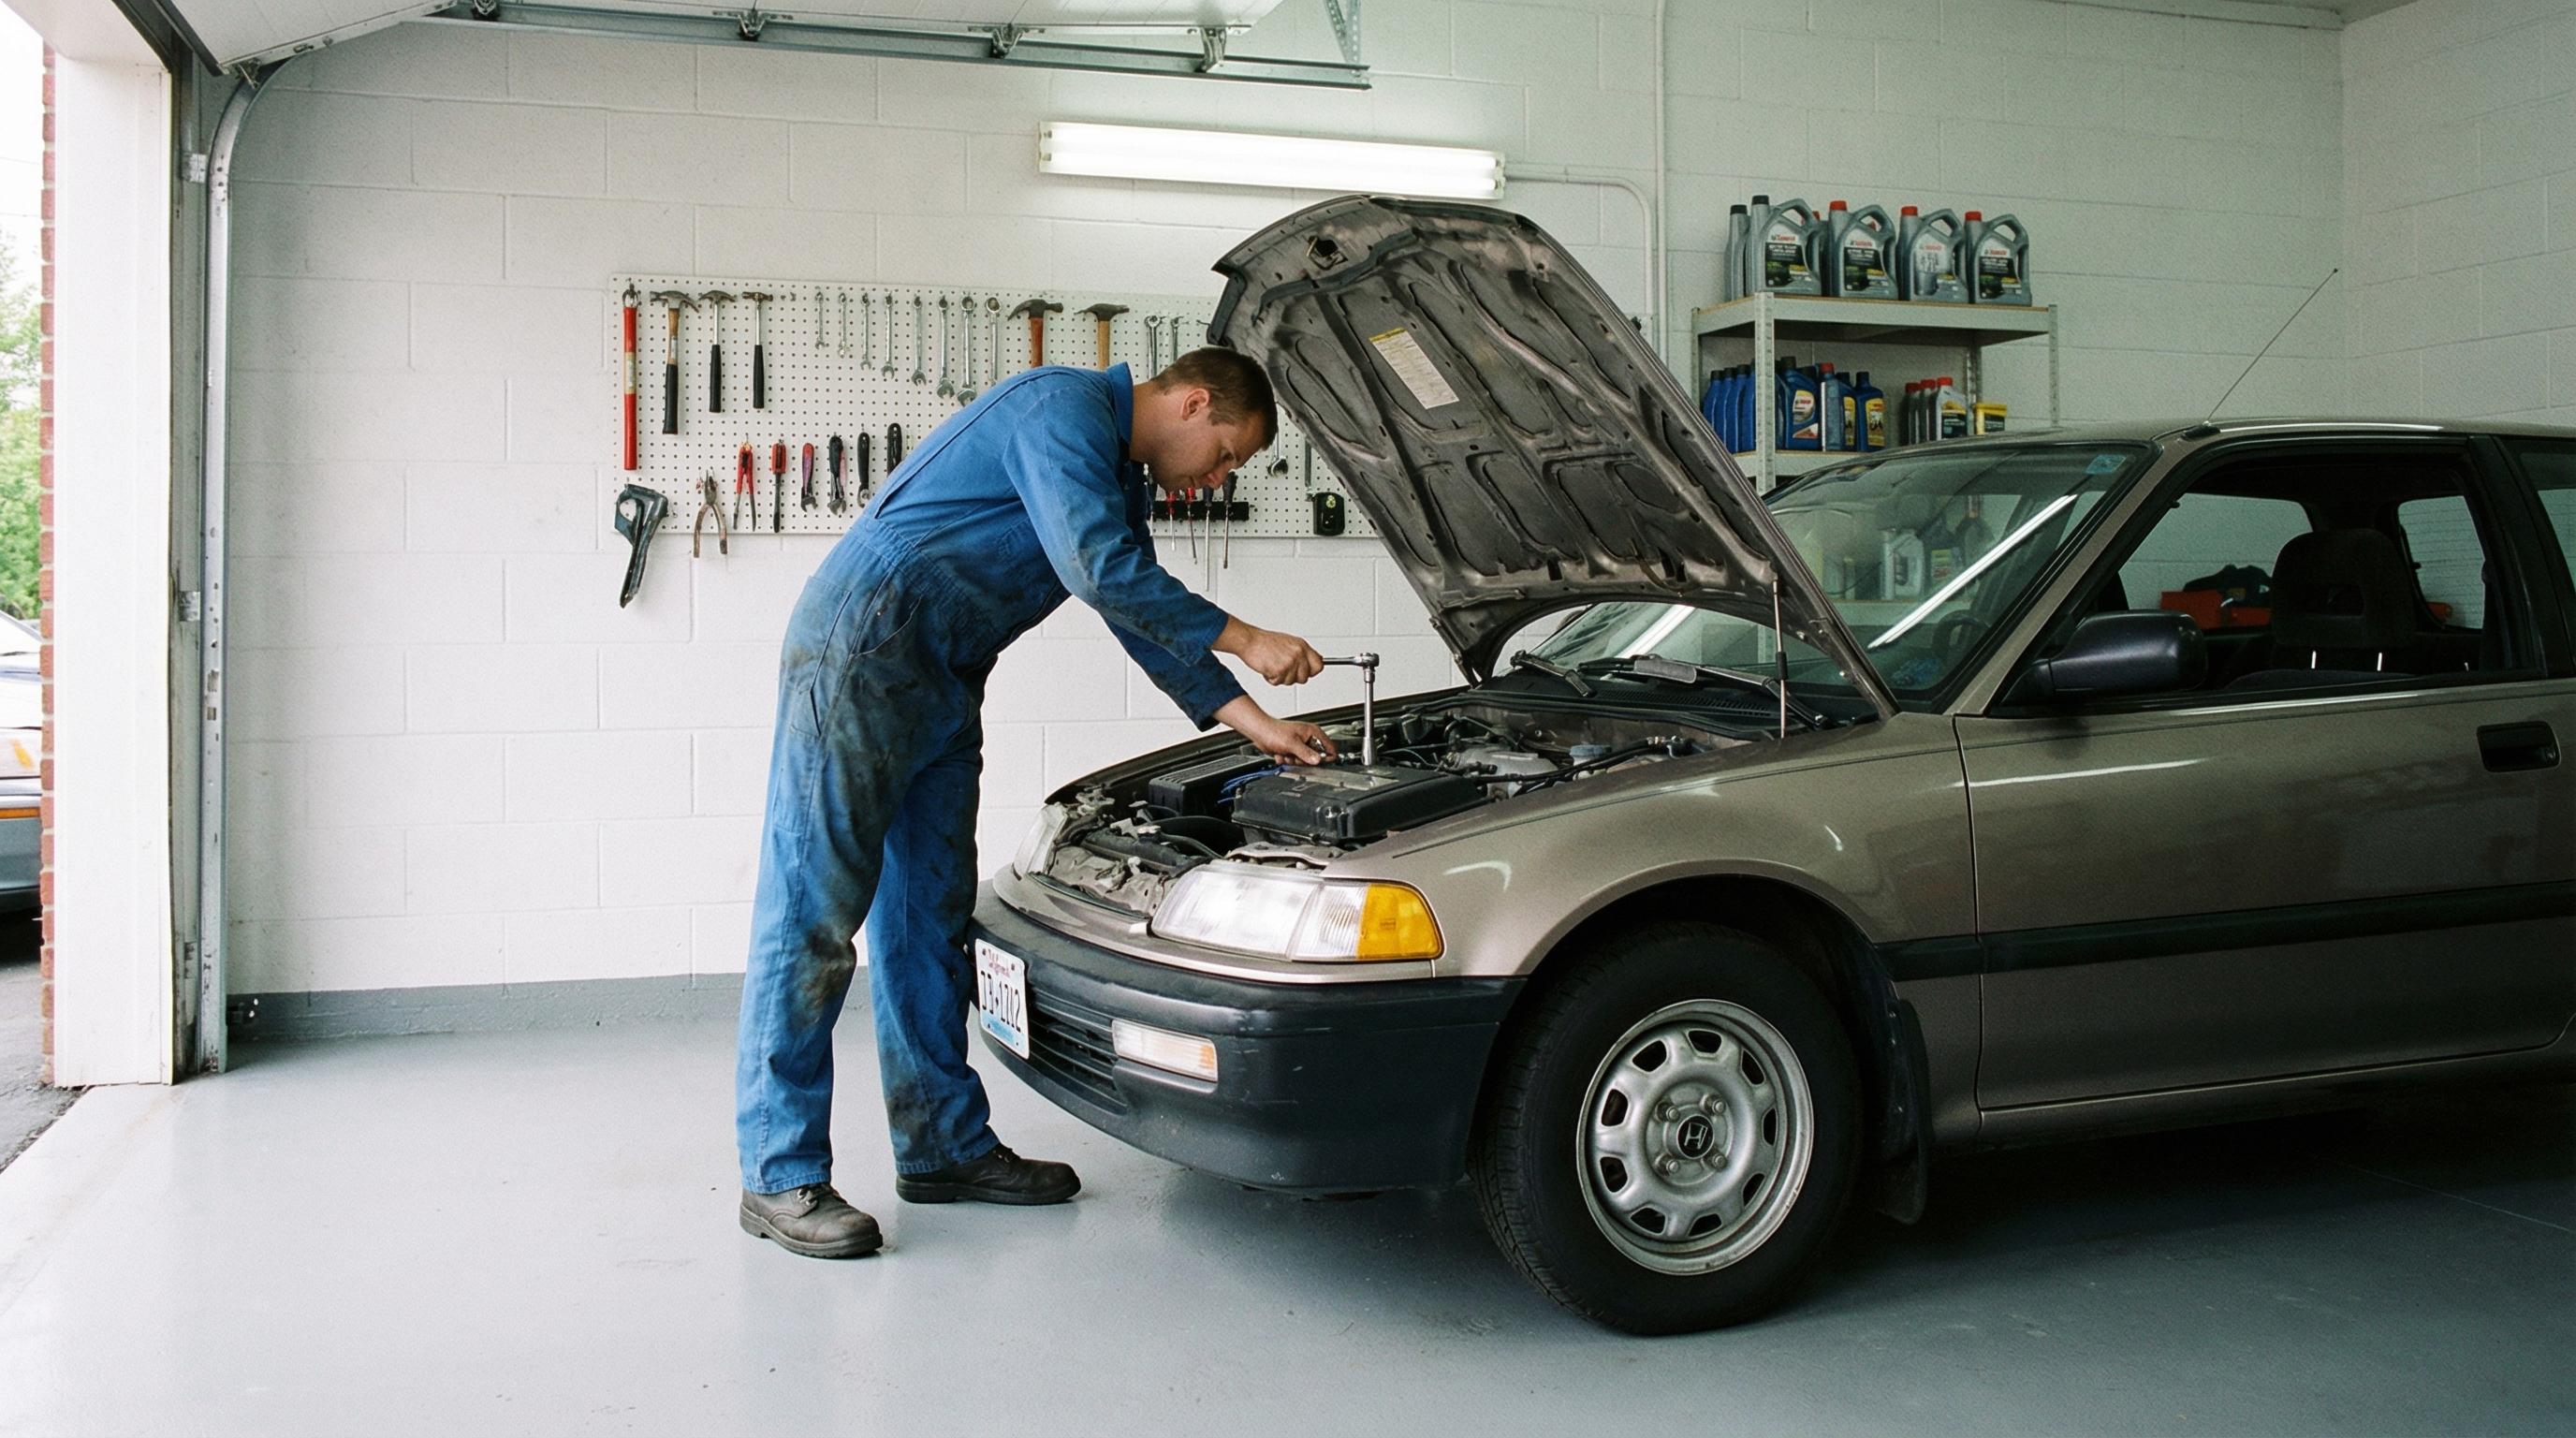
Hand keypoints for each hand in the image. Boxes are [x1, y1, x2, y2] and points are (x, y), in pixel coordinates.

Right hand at [1215, 616, 1325, 686]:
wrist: (1249, 641)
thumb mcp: (1289, 643)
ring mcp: (1290, 662)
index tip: (1305, 672)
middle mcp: (1298, 653)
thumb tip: (1315, 662)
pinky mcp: (1280, 670)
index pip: (1319, 665)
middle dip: (1293, 677)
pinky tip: (1267, 668)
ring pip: (1290, 682)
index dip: (1311, 672)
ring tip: (1273, 665)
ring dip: (1280, 678)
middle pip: (1304, 678)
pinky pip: (1278, 683)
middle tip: (1282, 669)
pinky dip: (1271, 679)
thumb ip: (1302, 653)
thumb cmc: (1264, 642)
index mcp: (1302, 646)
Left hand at [1217, 697, 1336, 765]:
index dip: (1326, 757)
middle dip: (1303, 760)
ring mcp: (1301, 745)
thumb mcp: (1292, 744)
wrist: (1260, 733)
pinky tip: (1281, 752)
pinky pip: (1294, 762)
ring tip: (1286, 752)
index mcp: (1313, 733)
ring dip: (1293, 760)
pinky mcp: (1293, 751)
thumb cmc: (1273, 731)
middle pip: (1316, 758)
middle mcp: (1309, 739)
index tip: (1317, 761)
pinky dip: (1287, 760)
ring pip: (1304, 762)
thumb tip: (1318, 761)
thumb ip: (1306, 753)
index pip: (1330, 748)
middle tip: (1295, 754)